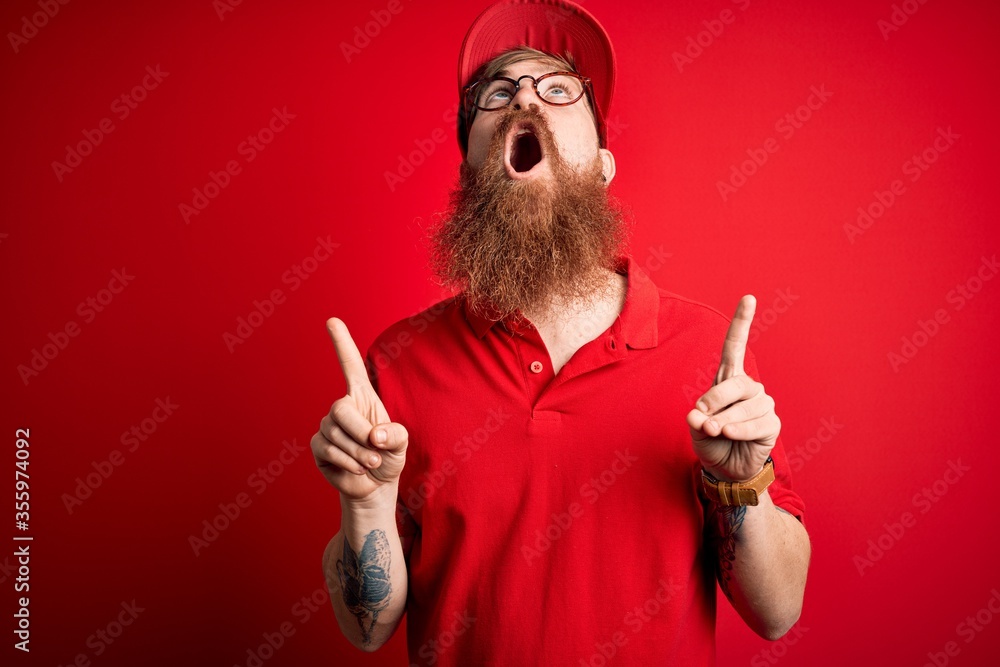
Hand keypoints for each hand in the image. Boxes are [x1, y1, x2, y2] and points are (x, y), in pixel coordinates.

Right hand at [310, 317, 407, 502]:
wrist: (374, 486)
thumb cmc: (389, 458)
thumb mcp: (402, 444)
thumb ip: (396, 435)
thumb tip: (374, 435)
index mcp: (363, 397)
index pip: (350, 365)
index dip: (341, 343)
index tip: (332, 320)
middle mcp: (342, 407)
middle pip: (340, 409)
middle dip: (360, 432)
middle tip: (376, 453)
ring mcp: (327, 426)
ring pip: (335, 434)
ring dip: (358, 454)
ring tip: (371, 463)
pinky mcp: (318, 446)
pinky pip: (327, 449)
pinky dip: (347, 462)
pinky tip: (357, 468)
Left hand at [686, 296, 779, 481]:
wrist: (725, 468)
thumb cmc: (709, 441)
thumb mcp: (695, 428)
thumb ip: (695, 420)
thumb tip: (699, 415)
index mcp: (727, 379)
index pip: (735, 347)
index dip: (741, 323)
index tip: (748, 298)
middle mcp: (748, 387)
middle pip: (736, 382)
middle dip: (716, 400)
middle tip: (702, 417)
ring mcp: (762, 404)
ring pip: (746, 406)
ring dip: (726, 421)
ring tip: (715, 431)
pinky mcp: (771, 423)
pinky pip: (756, 423)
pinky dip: (738, 431)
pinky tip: (729, 436)